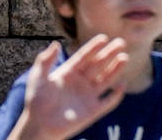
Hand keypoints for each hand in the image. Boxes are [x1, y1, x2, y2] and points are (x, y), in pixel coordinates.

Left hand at [8, 38, 126, 139]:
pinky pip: (108, 101)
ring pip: (105, 79)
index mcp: (68, 72)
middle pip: (97, 65)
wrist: (41, 124)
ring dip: (115, 69)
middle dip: (109, 54)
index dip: (93, 47)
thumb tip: (55, 43)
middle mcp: (80, 82)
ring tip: (124, 57)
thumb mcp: (39, 76)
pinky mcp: (93, 110)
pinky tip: (122, 85)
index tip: (104, 37)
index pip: (84, 57)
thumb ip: (45, 60)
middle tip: (121, 42)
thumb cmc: (37, 99)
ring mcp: (88, 95)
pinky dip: (116, 94)